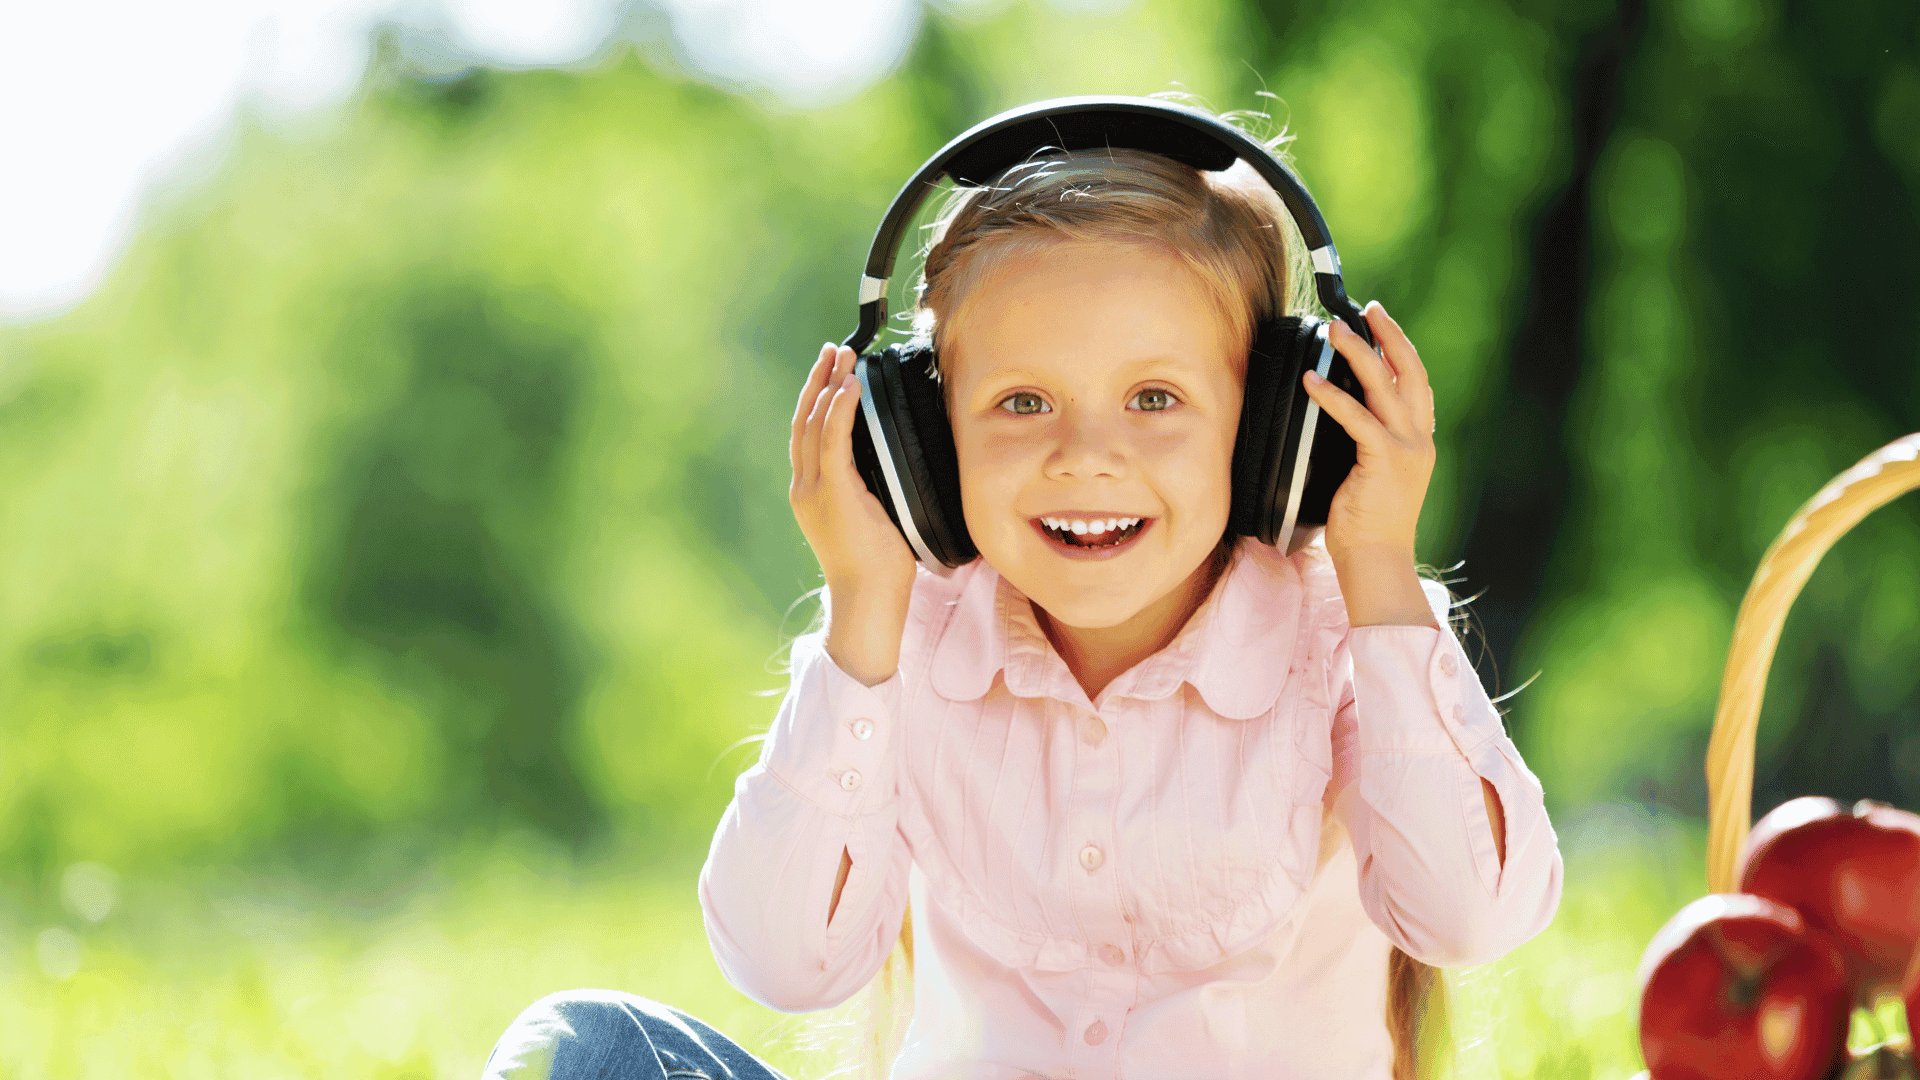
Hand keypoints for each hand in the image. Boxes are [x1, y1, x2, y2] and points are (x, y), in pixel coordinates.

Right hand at [790, 342, 915, 683]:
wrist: (867, 600)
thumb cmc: (879, 568)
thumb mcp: (874, 518)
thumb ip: (873, 489)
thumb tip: (897, 464)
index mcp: (812, 493)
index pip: (808, 434)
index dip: (818, 398)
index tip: (833, 371)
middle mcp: (805, 487)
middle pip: (804, 420)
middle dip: (819, 381)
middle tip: (834, 350)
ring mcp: (814, 490)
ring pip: (814, 424)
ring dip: (829, 385)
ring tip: (843, 357)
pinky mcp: (833, 494)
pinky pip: (833, 441)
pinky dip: (840, 410)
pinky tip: (851, 387)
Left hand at [1299, 301, 1435, 563]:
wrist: (1377, 561)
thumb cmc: (1366, 526)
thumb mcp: (1371, 476)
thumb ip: (1366, 446)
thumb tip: (1336, 418)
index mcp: (1419, 443)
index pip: (1416, 384)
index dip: (1400, 350)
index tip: (1381, 324)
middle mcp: (1419, 440)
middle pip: (1410, 373)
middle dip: (1389, 336)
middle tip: (1367, 309)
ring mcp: (1406, 450)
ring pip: (1384, 386)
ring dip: (1358, 352)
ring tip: (1334, 329)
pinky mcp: (1384, 461)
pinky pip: (1357, 418)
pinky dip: (1333, 396)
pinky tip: (1312, 380)